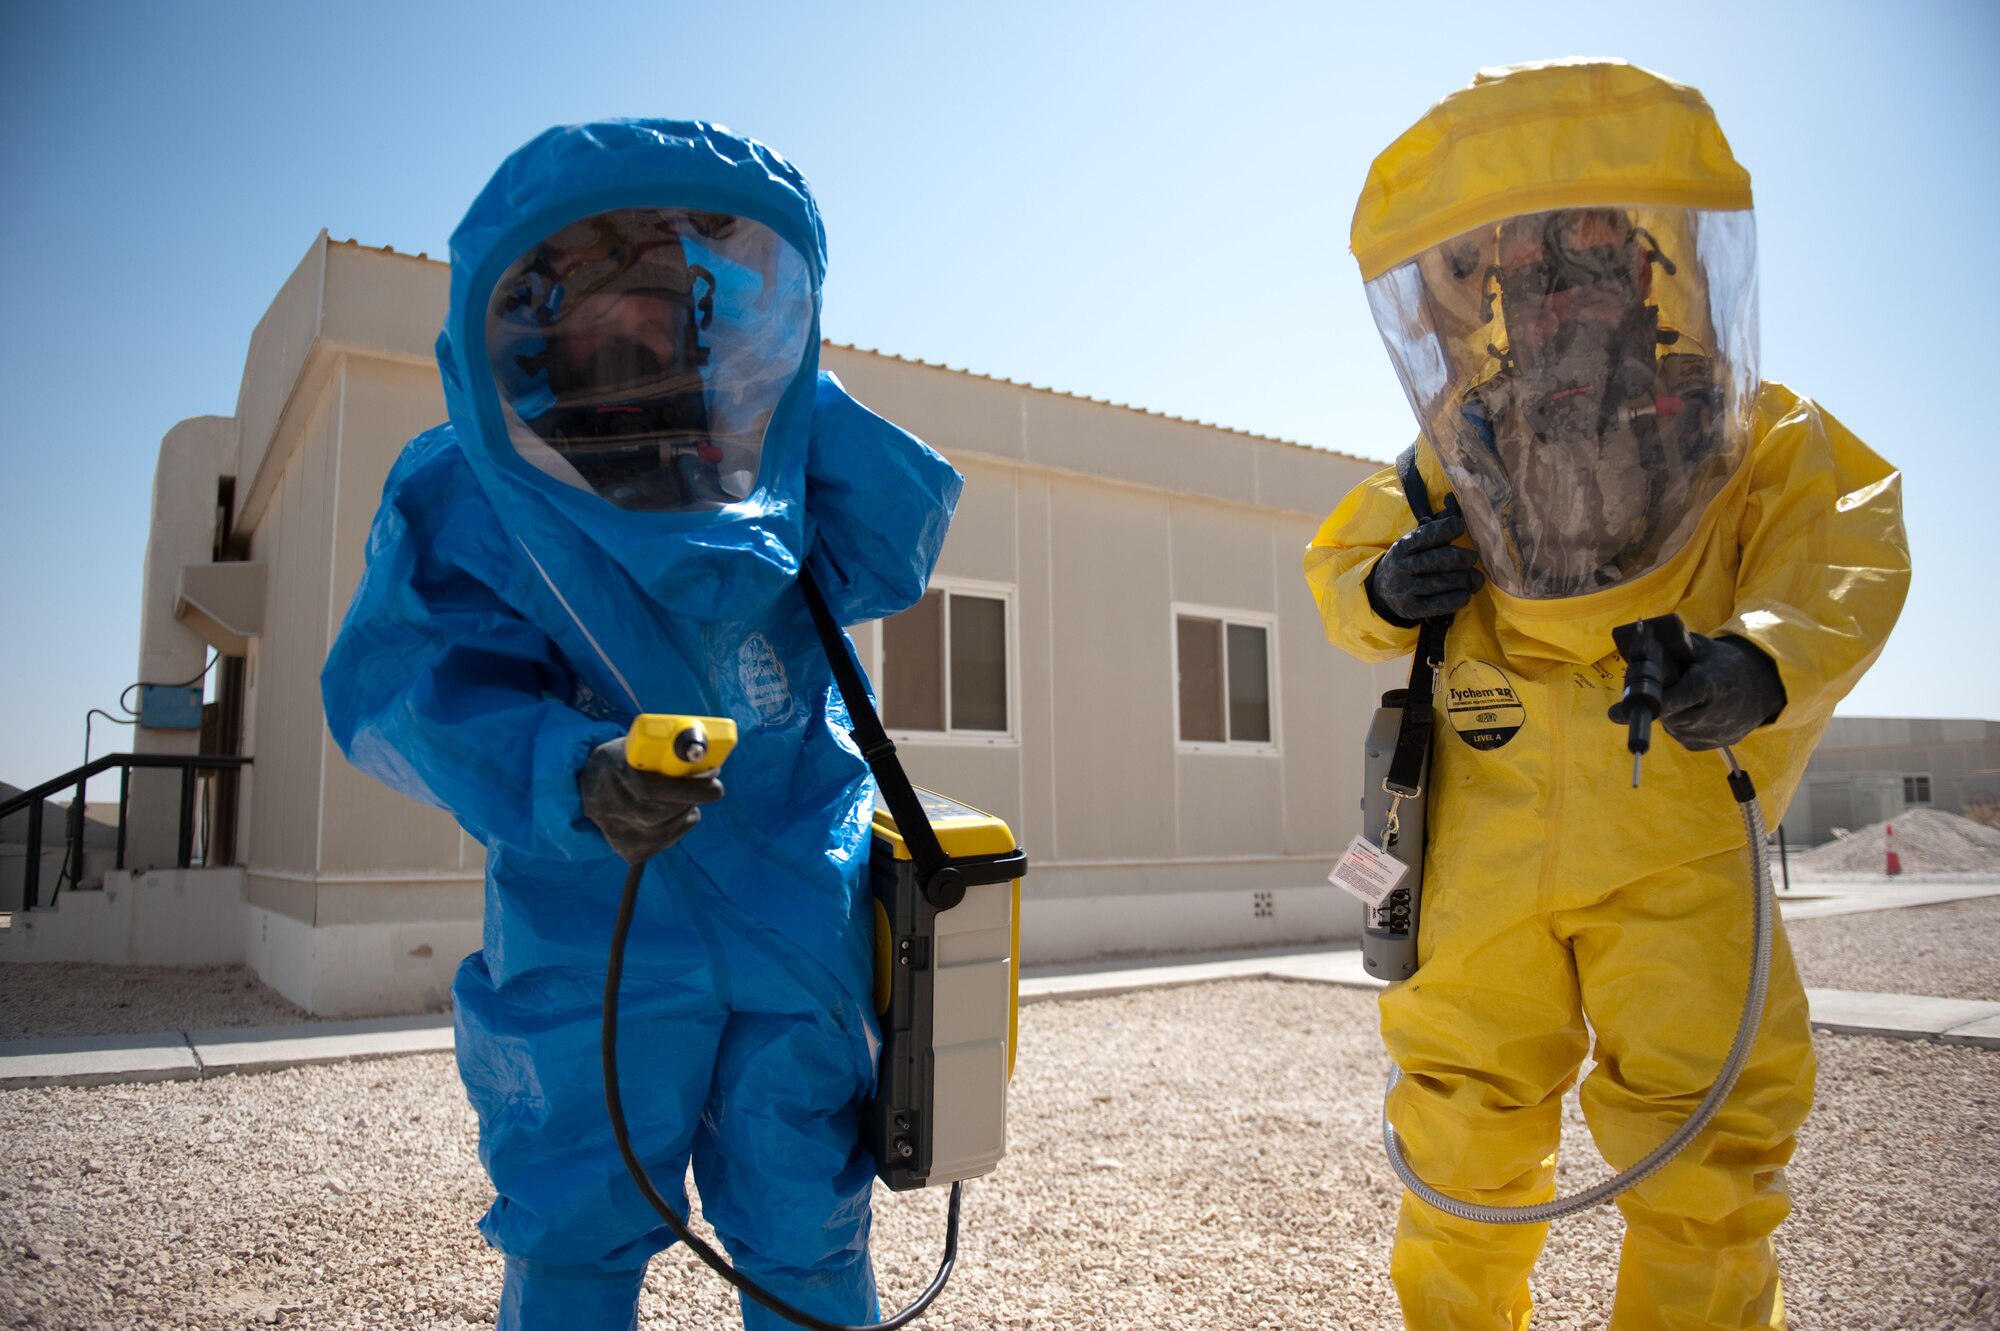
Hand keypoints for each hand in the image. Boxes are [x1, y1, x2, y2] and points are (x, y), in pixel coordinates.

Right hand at [578, 738, 723, 863]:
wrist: (583, 793)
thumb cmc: (619, 762)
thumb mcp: (631, 745)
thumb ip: (662, 748)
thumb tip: (702, 749)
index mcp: (614, 776)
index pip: (653, 789)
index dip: (689, 785)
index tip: (713, 773)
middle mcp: (615, 810)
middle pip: (669, 809)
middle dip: (696, 793)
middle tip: (708, 779)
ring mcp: (623, 834)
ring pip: (676, 821)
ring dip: (688, 804)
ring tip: (680, 791)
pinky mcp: (632, 851)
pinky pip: (674, 835)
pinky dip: (681, 820)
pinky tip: (670, 809)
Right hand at [1365, 511, 1484, 626]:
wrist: (1382, 592)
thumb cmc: (1409, 561)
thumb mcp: (1416, 542)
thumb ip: (1437, 523)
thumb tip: (1451, 499)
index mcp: (1405, 546)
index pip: (1426, 535)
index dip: (1447, 528)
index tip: (1460, 528)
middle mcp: (1403, 566)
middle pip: (1438, 560)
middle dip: (1462, 557)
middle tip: (1472, 557)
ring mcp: (1406, 589)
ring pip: (1444, 582)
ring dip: (1465, 579)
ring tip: (1472, 577)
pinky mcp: (1412, 609)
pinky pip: (1441, 604)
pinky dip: (1458, 598)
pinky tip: (1464, 593)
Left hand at [1610, 634, 1785, 750]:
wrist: (1762, 688)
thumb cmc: (1725, 664)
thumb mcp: (1700, 649)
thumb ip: (1670, 651)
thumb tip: (1636, 650)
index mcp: (1706, 686)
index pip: (1668, 701)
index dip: (1642, 704)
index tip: (1616, 712)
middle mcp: (1707, 715)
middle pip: (1664, 714)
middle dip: (1656, 701)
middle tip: (1662, 688)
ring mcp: (1707, 734)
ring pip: (1669, 725)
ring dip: (1669, 712)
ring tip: (1686, 696)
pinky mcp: (1705, 745)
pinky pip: (1679, 734)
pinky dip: (1679, 723)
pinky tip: (1693, 710)